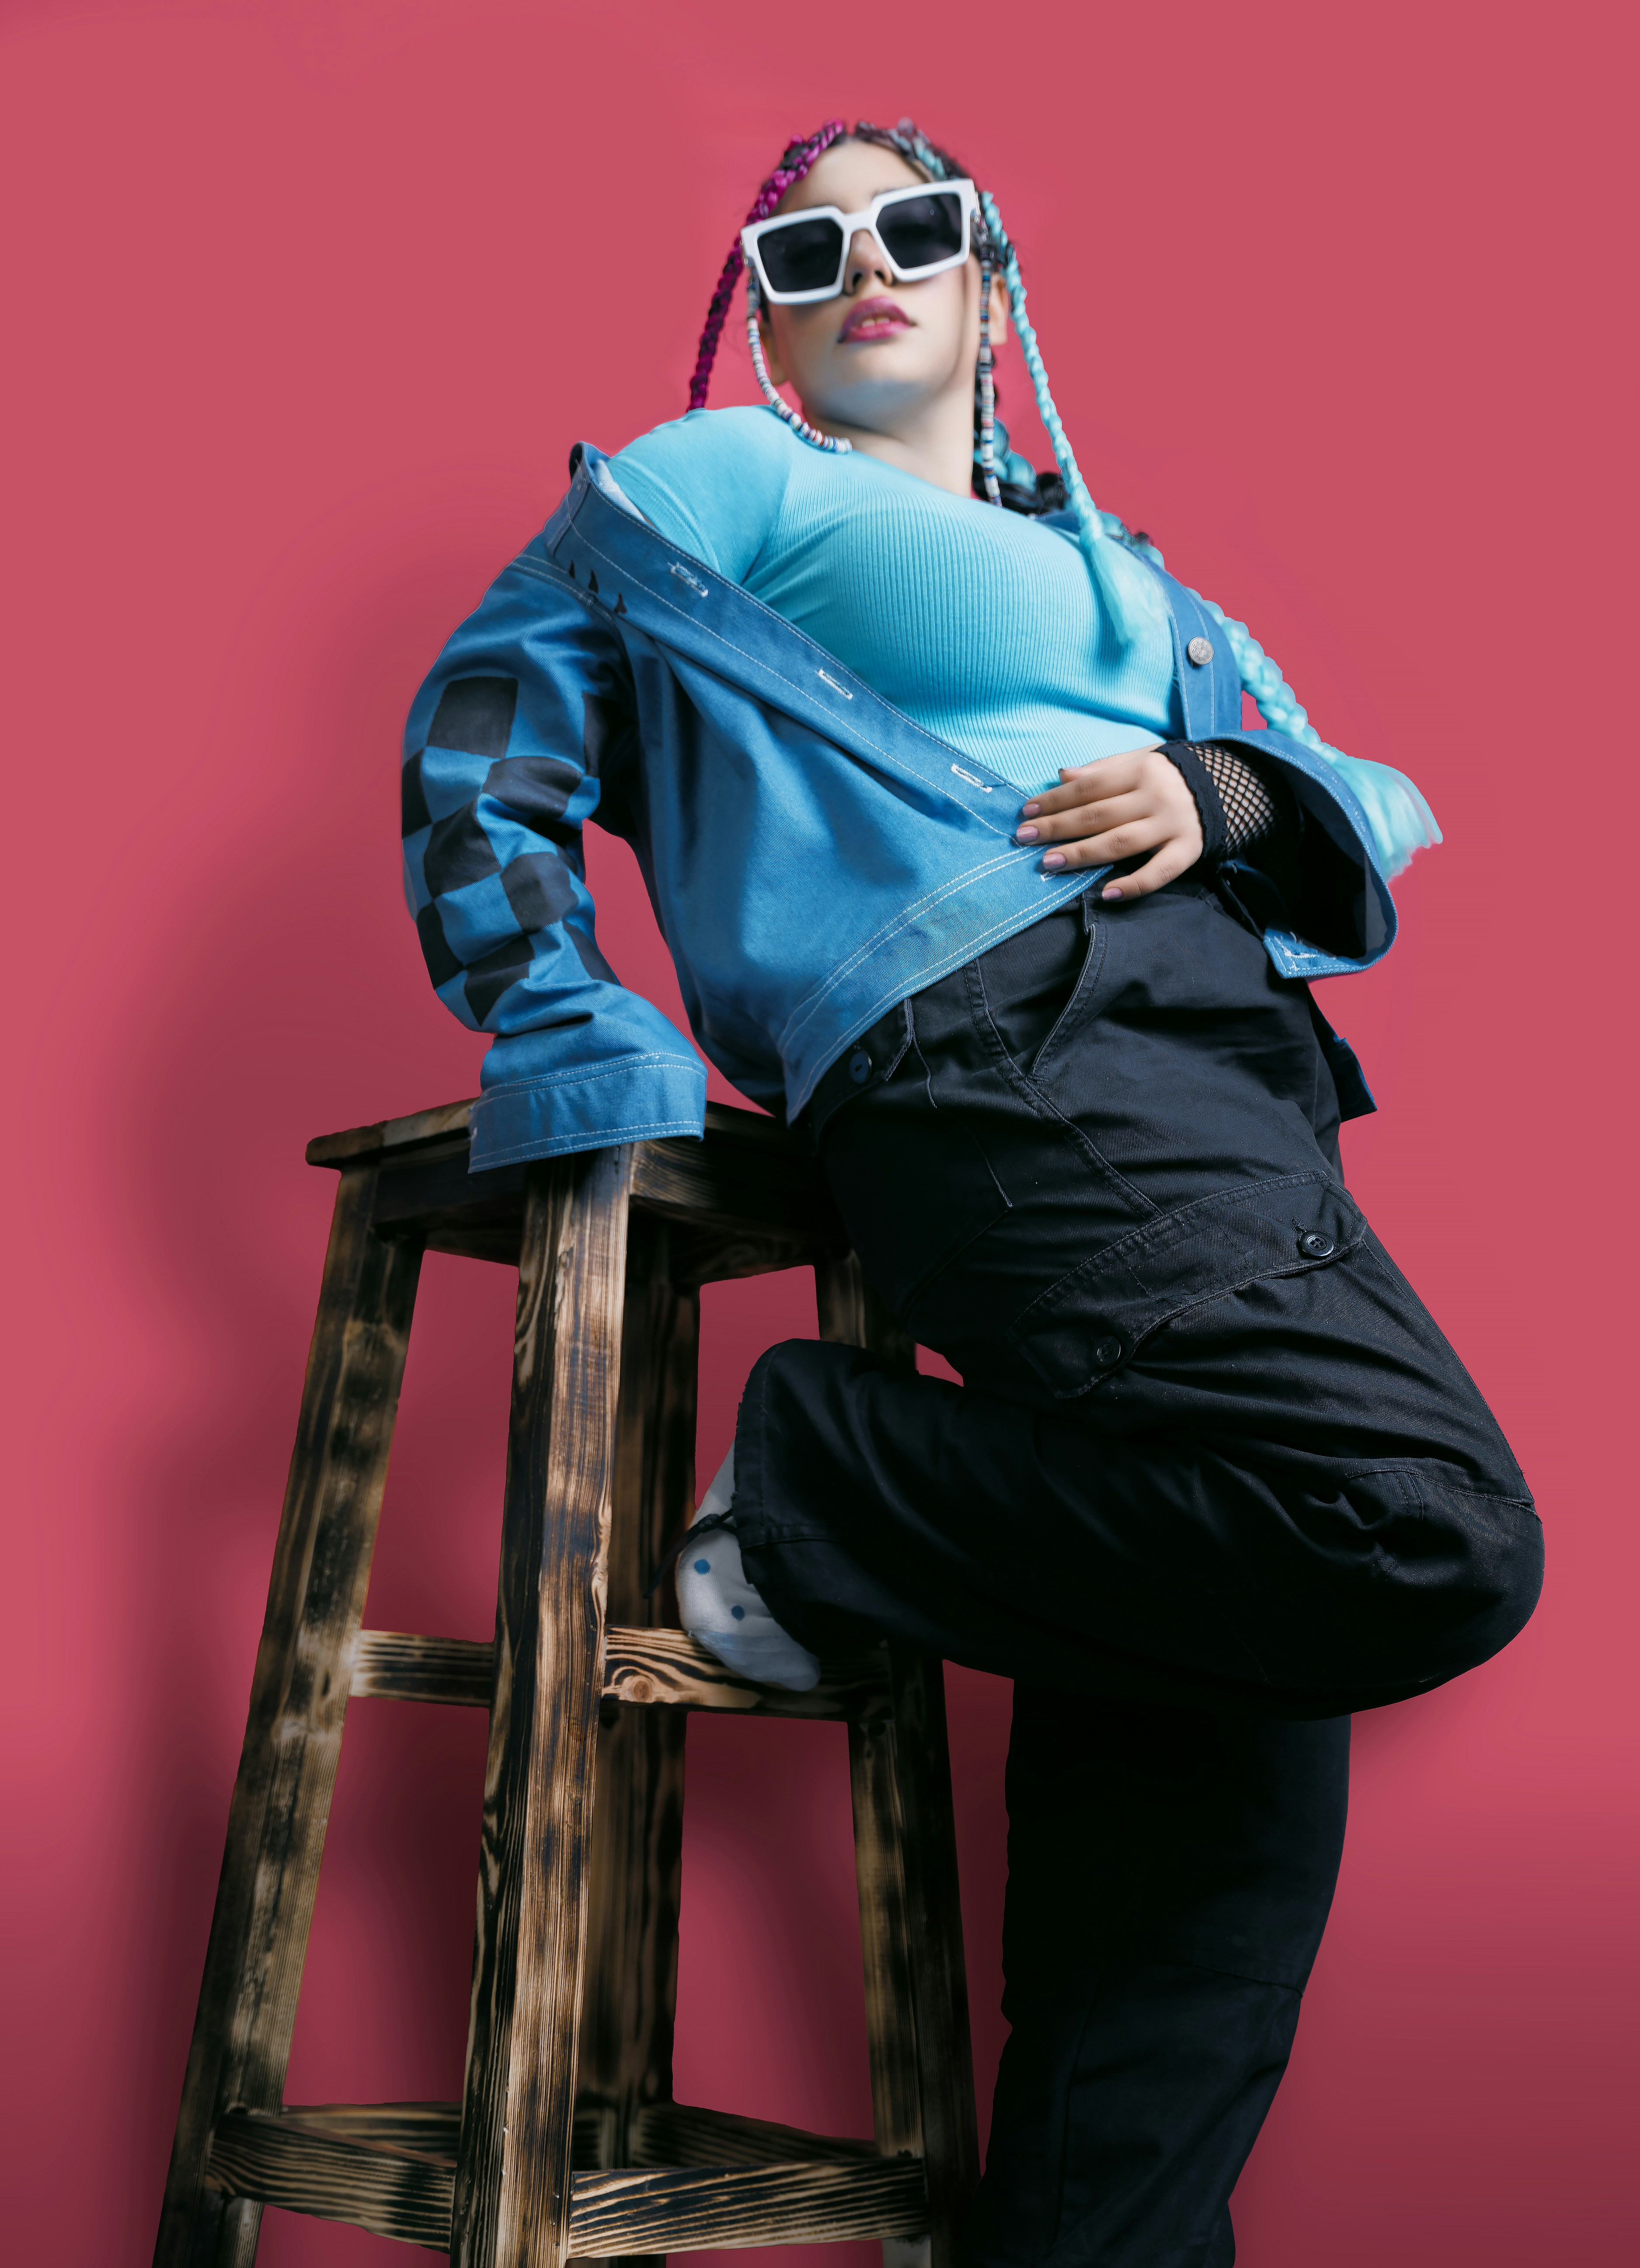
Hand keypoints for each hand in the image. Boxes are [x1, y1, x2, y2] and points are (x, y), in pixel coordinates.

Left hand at [1015, 747, 1202, 900]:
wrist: (1234, 785)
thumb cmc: (1172, 775)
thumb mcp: (1141, 760)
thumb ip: (1103, 769)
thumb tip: (1062, 775)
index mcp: (1141, 769)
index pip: (1088, 786)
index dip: (1055, 799)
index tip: (1025, 811)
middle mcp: (1156, 796)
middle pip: (1097, 815)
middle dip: (1057, 827)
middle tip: (1023, 839)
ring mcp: (1173, 824)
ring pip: (1120, 842)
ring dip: (1082, 854)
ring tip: (1049, 864)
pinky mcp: (1189, 850)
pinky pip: (1160, 872)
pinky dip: (1134, 885)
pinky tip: (1107, 894)